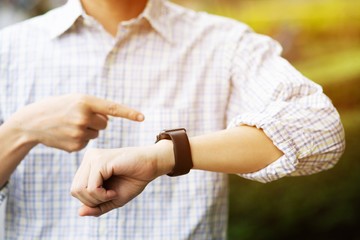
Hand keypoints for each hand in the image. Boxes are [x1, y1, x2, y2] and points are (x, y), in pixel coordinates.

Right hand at [6, 94, 143, 151]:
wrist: (31, 123)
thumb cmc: (56, 107)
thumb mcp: (74, 100)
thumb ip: (93, 107)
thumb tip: (108, 120)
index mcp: (85, 101)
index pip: (113, 108)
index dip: (129, 113)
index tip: (142, 117)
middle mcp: (84, 117)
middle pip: (105, 124)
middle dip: (97, 121)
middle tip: (79, 117)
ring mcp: (79, 133)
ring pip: (96, 134)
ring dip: (88, 130)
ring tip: (70, 126)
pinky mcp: (76, 146)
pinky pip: (88, 142)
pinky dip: (80, 139)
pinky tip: (66, 135)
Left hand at [70, 140, 173, 216]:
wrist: (151, 165)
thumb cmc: (134, 179)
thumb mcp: (113, 199)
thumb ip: (96, 207)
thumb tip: (79, 213)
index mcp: (89, 165)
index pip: (76, 189)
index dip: (90, 201)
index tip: (108, 196)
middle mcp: (89, 158)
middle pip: (75, 190)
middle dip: (92, 201)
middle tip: (110, 196)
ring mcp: (93, 158)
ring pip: (80, 189)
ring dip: (97, 199)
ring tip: (111, 194)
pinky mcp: (100, 161)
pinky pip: (91, 187)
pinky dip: (102, 195)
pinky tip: (114, 192)